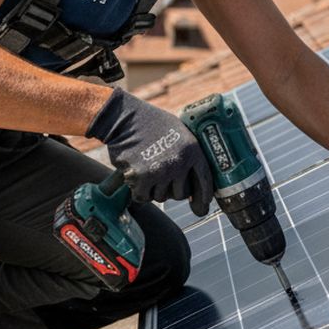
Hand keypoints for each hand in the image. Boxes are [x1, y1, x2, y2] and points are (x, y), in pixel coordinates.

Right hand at [87, 88, 213, 214]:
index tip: (200, 209)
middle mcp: (179, 163)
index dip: (203, 198)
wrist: (124, 118)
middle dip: (171, 189)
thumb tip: (193, 183)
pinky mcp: (141, 178)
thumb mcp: (179, 132)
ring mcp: (161, 171)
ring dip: (152, 189)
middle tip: (160, 176)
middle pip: (180, 194)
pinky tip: (135, 176)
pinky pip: (142, 197)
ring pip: (160, 197)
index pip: (204, 182)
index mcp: (193, 150)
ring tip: (146, 169)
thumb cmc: (150, 123)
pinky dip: (138, 191)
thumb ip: (188, 155)